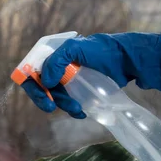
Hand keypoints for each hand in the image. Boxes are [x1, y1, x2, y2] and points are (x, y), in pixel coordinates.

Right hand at [22, 30, 160, 117]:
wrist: (129, 61)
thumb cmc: (103, 51)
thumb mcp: (77, 48)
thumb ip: (57, 60)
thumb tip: (46, 81)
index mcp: (54, 55)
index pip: (33, 71)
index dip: (32, 84)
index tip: (42, 95)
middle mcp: (59, 68)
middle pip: (42, 87)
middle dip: (46, 99)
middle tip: (51, 107)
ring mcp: (70, 80)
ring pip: (56, 98)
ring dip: (63, 105)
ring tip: (77, 108)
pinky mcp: (81, 91)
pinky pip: (70, 104)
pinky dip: (73, 110)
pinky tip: (82, 112)